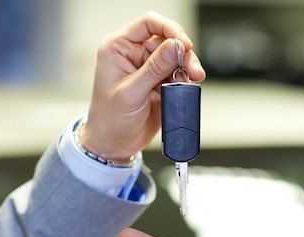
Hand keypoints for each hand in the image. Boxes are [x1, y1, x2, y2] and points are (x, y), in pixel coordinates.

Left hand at [80, 11, 205, 163]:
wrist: (114, 145)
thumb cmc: (110, 120)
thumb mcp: (131, 93)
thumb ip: (153, 69)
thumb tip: (173, 46)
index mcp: (118, 48)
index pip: (147, 24)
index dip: (168, 29)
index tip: (183, 43)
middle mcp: (133, 54)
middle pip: (166, 39)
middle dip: (182, 52)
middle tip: (192, 68)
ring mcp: (147, 68)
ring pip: (175, 56)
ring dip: (187, 65)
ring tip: (194, 77)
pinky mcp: (158, 82)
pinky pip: (177, 72)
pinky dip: (185, 78)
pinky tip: (188, 85)